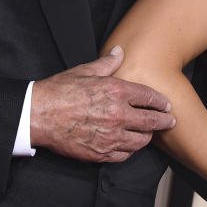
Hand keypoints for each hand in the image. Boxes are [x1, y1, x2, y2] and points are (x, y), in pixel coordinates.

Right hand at [30, 46, 174, 161]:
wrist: (37, 115)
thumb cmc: (59, 91)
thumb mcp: (85, 71)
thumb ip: (107, 63)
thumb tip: (119, 52)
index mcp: (116, 92)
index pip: (149, 97)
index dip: (161, 102)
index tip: (166, 104)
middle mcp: (118, 115)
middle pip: (151, 122)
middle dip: (163, 121)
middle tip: (169, 121)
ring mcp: (110, 136)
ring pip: (140, 141)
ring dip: (147, 137)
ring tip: (150, 134)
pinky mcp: (100, 153)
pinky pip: (124, 155)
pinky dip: (129, 150)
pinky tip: (129, 145)